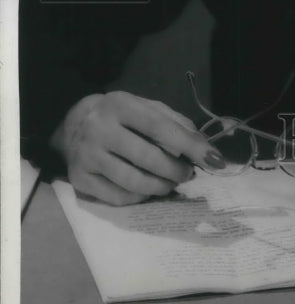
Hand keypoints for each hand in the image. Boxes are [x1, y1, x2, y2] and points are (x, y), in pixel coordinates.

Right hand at [49, 90, 223, 205]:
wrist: (72, 123)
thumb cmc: (120, 115)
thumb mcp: (146, 107)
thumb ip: (175, 122)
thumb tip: (202, 147)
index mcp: (120, 106)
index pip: (160, 127)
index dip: (189, 145)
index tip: (213, 158)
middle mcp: (100, 131)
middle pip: (147, 158)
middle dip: (176, 170)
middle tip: (189, 173)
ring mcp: (87, 157)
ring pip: (133, 182)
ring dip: (161, 187)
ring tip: (172, 182)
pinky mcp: (80, 180)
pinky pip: (118, 197)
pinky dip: (140, 197)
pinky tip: (149, 189)